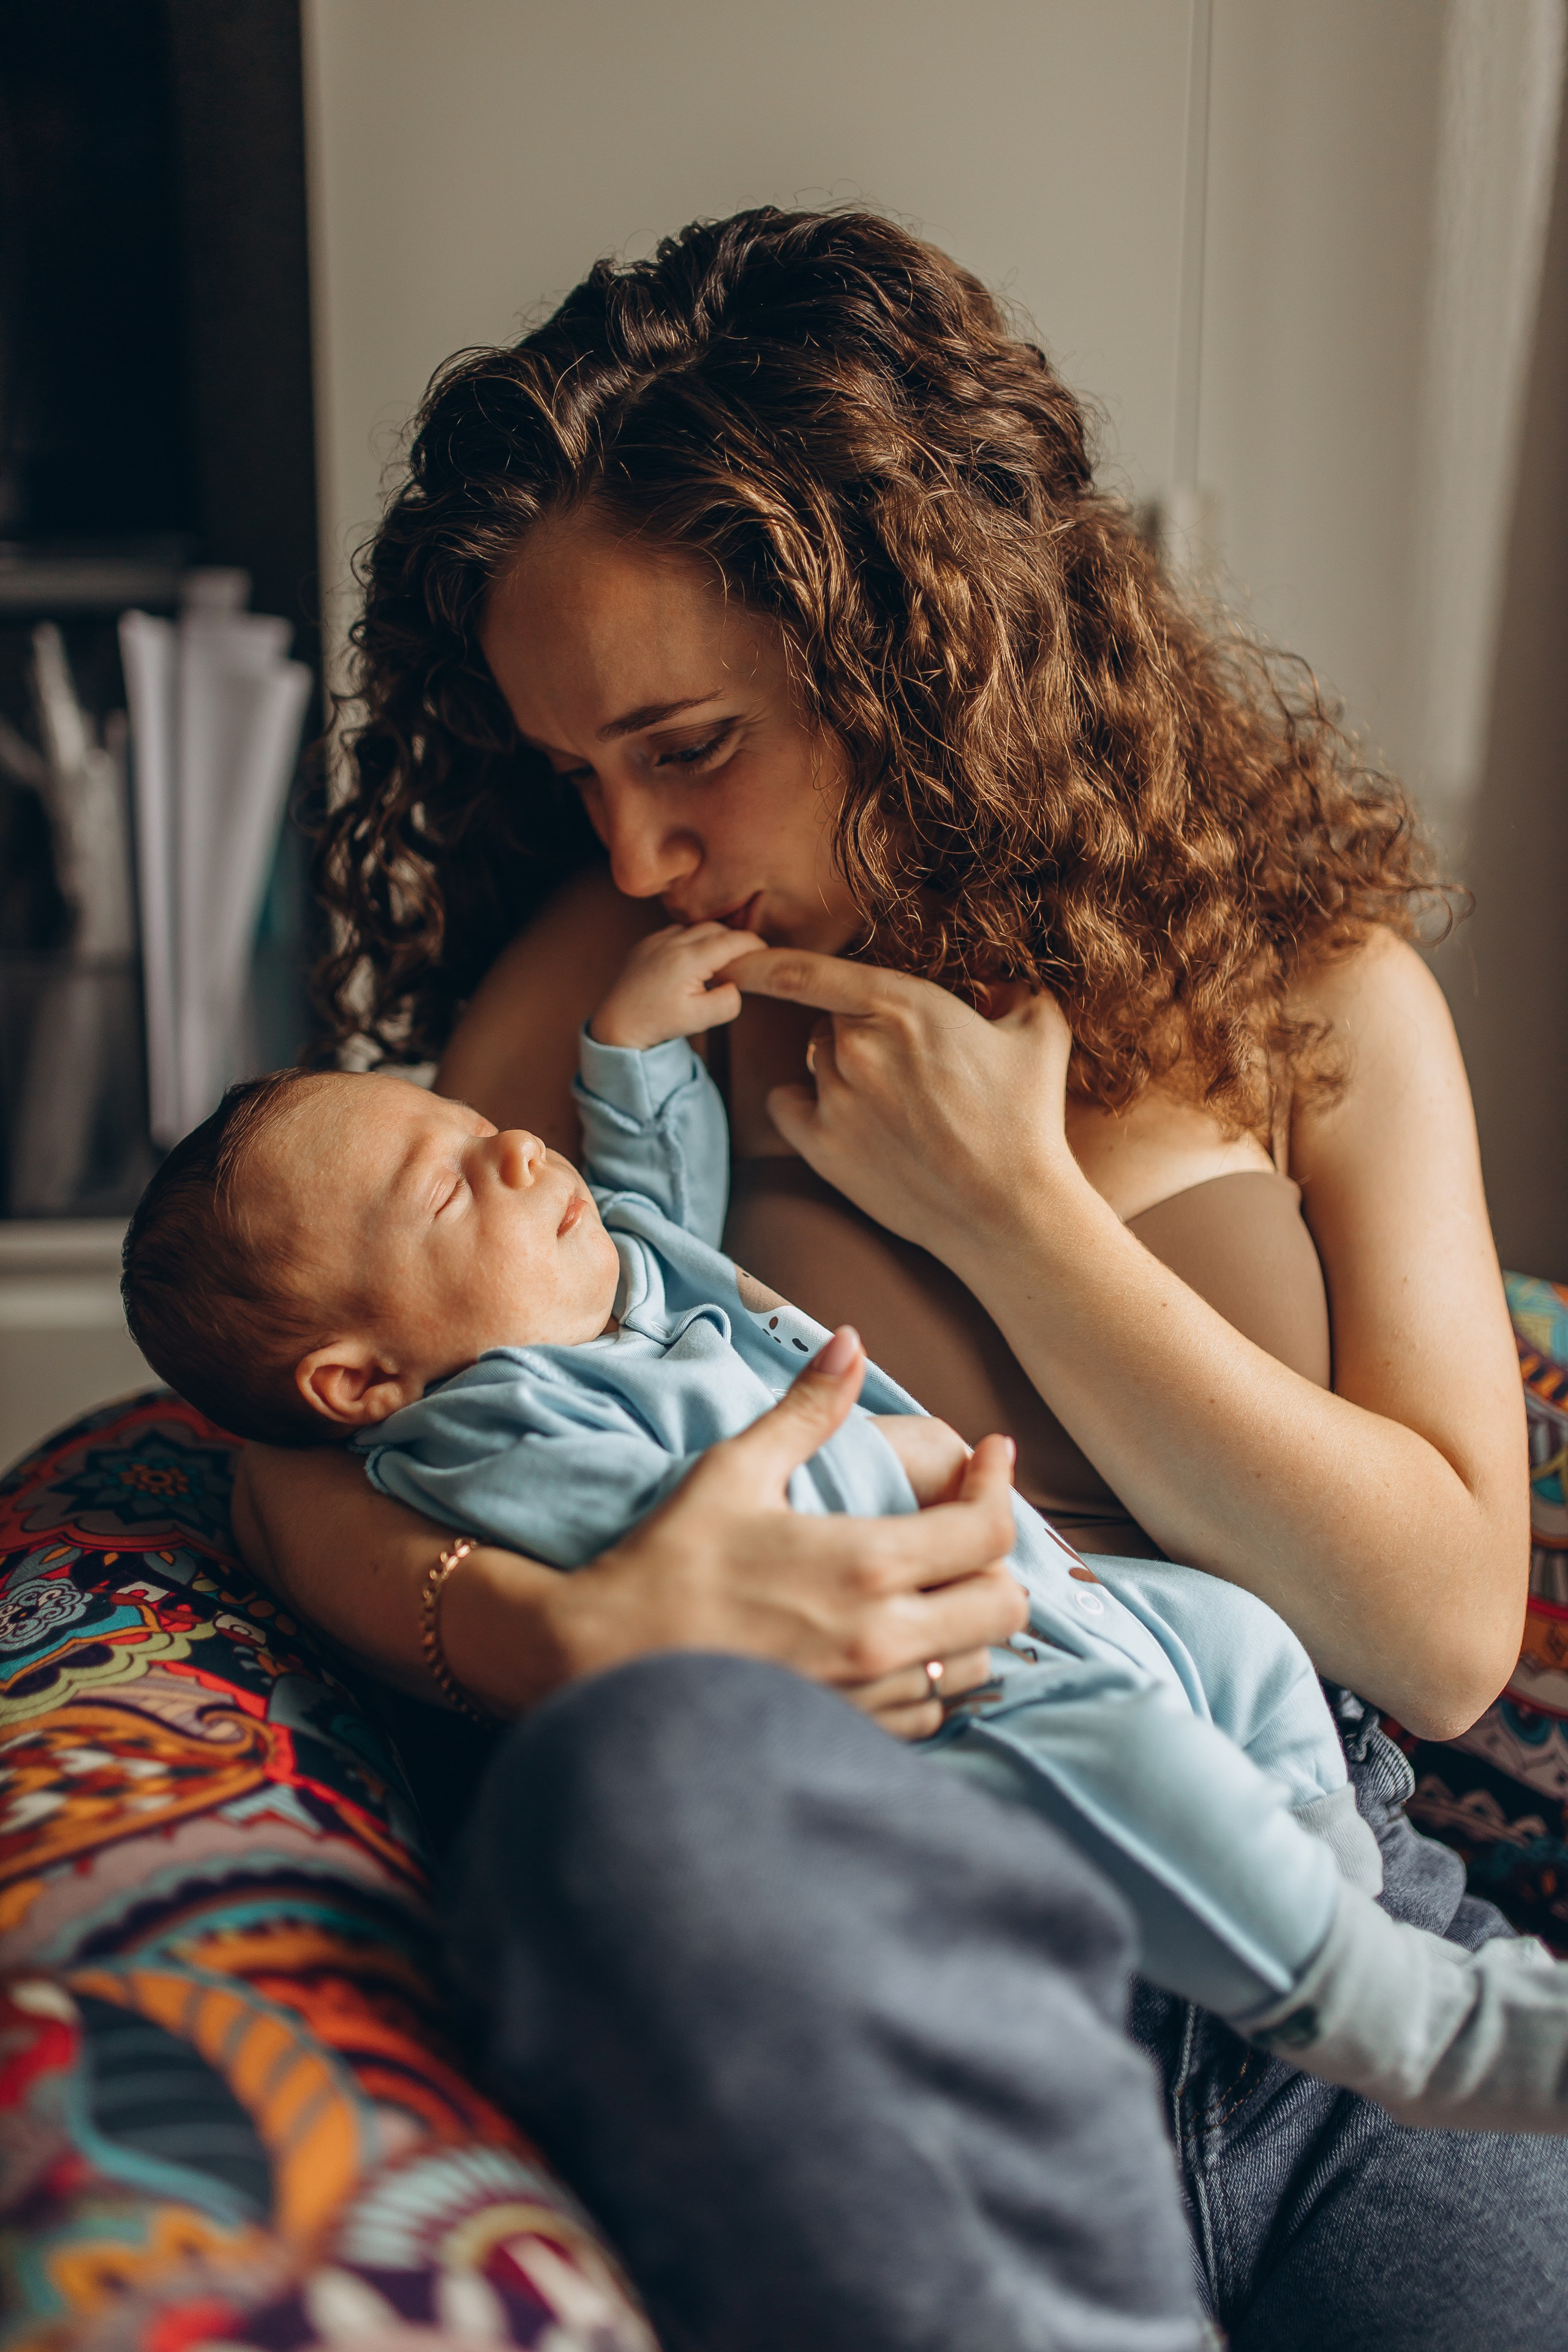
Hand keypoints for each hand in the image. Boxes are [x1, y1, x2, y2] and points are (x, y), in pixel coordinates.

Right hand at [562, 1325, 1026, 1739]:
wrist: (603, 1664)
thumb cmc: (667, 1563)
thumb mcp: (733, 1470)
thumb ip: (805, 1410)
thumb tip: (851, 1342)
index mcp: (866, 1564)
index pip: (987, 1530)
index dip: (1001, 1484)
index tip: (991, 1454)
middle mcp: (884, 1638)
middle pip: (1005, 1607)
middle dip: (998, 1561)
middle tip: (962, 1525)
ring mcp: (870, 1696)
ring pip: (976, 1664)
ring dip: (968, 1621)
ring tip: (932, 1584)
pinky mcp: (851, 1735)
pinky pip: (932, 1712)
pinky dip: (932, 1674)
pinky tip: (895, 1642)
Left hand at [590, 920, 765, 1050]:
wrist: (618, 1024)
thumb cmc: (659, 1023)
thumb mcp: (701, 1020)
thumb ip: (728, 1001)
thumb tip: (735, 983)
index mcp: (688, 959)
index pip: (733, 940)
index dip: (754, 944)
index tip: (765, 952)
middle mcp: (671, 942)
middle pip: (716, 928)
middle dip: (735, 939)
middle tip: (746, 958)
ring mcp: (655, 939)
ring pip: (696, 928)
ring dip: (712, 939)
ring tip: (719, 961)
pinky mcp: (645, 943)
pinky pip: (676, 933)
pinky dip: (690, 941)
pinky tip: (692, 962)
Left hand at [728, 949, 1079, 1260]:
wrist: (1010, 1210)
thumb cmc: (1027, 1118)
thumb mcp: (1041, 1030)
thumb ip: (1015, 988)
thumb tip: (1001, 980)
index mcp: (901, 1006)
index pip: (803, 971)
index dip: (757, 958)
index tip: (731, 950)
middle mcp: (856, 1047)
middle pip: (826, 1022)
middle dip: (855, 1031)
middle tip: (905, 1066)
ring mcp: (835, 1100)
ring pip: (814, 1063)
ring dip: (841, 1070)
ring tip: (894, 1103)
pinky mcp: (823, 1149)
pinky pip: (785, 1107)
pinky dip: (801, 1105)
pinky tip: (836, 1115)